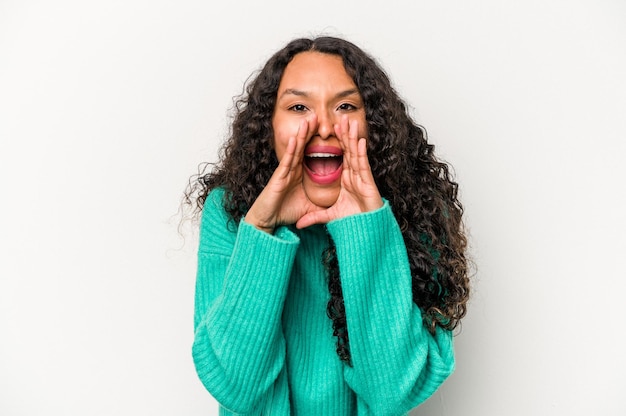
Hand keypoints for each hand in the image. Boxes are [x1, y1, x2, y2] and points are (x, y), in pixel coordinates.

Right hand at [244, 118, 321, 232]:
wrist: (268, 222)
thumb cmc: (285, 213)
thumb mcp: (310, 207)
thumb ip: (321, 202)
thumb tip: (337, 201)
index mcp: (299, 174)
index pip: (311, 154)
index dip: (318, 142)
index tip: (327, 131)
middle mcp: (292, 170)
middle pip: (303, 147)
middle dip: (310, 132)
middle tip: (317, 116)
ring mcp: (285, 172)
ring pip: (295, 150)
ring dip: (301, 135)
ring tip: (308, 120)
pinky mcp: (278, 177)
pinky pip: (287, 161)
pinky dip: (292, 150)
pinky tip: (297, 139)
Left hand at [296, 115, 382, 228]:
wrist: (367, 230)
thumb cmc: (354, 221)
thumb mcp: (329, 217)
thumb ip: (314, 217)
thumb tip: (299, 224)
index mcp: (347, 179)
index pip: (341, 157)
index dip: (338, 143)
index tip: (332, 129)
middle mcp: (355, 176)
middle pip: (349, 151)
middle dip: (345, 134)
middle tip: (341, 118)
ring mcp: (362, 178)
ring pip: (356, 154)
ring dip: (353, 137)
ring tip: (350, 122)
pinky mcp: (368, 183)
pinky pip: (363, 165)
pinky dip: (362, 153)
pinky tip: (359, 140)